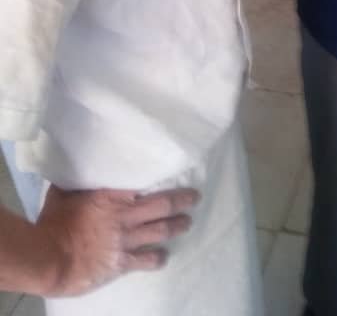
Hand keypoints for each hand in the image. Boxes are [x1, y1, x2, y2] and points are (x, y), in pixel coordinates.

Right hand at [37, 183, 197, 296]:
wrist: (49, 258)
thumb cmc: (53, 222)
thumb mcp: (65, 192)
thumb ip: (78, 181)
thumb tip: (79, 166)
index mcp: (112, 195)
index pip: (146, 184)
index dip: (164, 181)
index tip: (178, 176)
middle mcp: (125, 216)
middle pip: (162, 206)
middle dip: (182, 201)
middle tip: (194, 198)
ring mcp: (126, 240)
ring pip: (160, 231)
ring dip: (176, 226)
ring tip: (187, 222)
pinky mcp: (121, 263)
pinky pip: (146, 260)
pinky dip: (157, 258)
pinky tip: (164, 257)